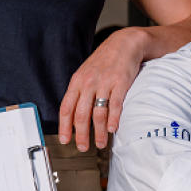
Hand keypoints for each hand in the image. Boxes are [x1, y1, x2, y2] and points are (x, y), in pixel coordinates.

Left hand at [58, 28, 147, 150]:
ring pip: (98, 113)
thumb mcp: (86, 73)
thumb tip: (74, 114)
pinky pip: (115, 105)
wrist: (125, 43)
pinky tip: (112, 129)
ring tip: (100, 143)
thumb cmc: (106, 60)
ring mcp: (104, 82)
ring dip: (98, 132)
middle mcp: (88, 82)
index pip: (66, 108)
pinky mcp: (120, 82)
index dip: (64, 127)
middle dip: (81, 135)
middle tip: (83, 147)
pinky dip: (113, 120)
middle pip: (81, 115)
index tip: (65, 140)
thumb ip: (80, 92)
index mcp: (77, 81)